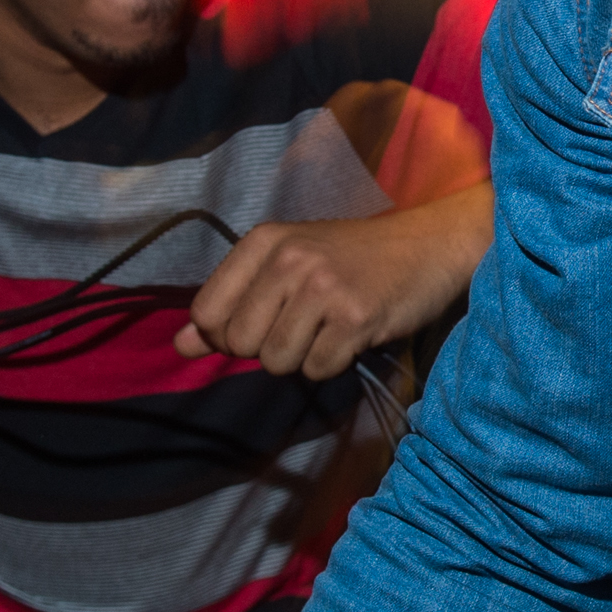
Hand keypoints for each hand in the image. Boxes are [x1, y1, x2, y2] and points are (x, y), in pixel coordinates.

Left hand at [175, 184, 493, 378]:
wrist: (430, 246)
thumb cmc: (355, 258)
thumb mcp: (288, 266)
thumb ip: (232, 303)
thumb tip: (181, 346)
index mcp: (265, 241)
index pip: (207, 313)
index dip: (227, 334)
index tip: (263, 322)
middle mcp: (289, 260)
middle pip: (240, 343)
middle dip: (267, 348)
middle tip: (304, 326)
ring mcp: (323, 288)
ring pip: (276, 361)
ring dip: (302, 357)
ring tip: (330, 328)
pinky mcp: (356, 317)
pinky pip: (318, 370)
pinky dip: (334, 363)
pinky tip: (353, 335)